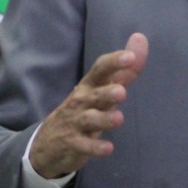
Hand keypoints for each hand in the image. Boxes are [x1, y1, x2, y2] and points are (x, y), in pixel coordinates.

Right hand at [27, 33, 148, 178]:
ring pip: (89, 119)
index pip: (100, 70)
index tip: (130, 57)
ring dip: (104, 119)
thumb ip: (125, 69)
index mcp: (90, 85)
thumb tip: (140, 38)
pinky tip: (107, 148)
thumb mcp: (101, 88)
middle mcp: (82, 101)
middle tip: (121, 92)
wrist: (47, 143)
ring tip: (119, 119)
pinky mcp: (73, 144)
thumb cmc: (83, 109)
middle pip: (94, 95)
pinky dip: (95, 147)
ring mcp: (76, 123)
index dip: (114, 62)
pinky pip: (84, 145)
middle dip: (107, 92)